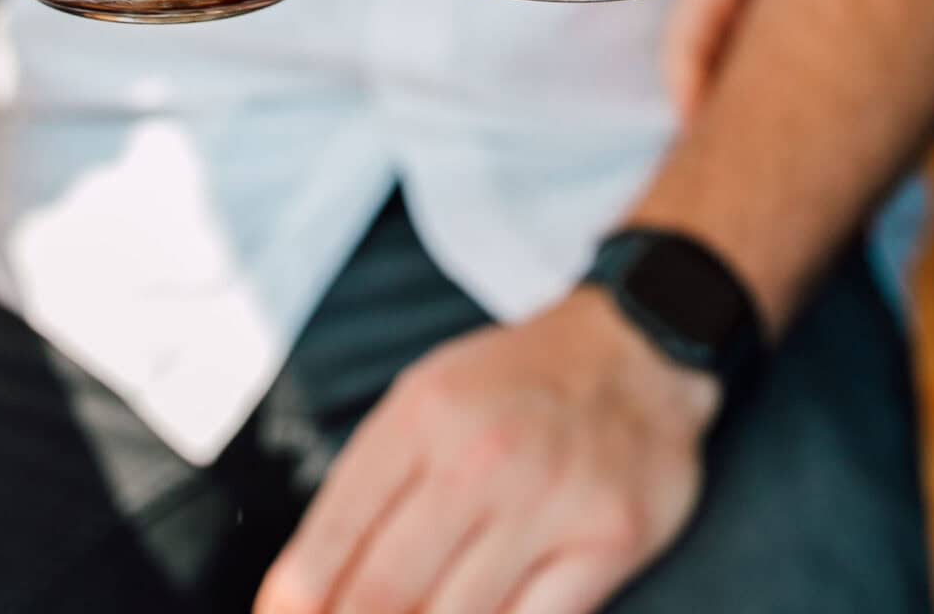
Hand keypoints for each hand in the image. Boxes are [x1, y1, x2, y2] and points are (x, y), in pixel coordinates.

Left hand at [255, 291, 716, 613]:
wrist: (639, 346)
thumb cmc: (520, 384)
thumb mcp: (429, 398)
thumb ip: (371, 486)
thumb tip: (309, 592)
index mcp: (422, 414)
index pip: (333, 535)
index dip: (294, 603)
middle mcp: (480, 455)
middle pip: (383, 593)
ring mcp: (547, 500)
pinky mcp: (607, 541)